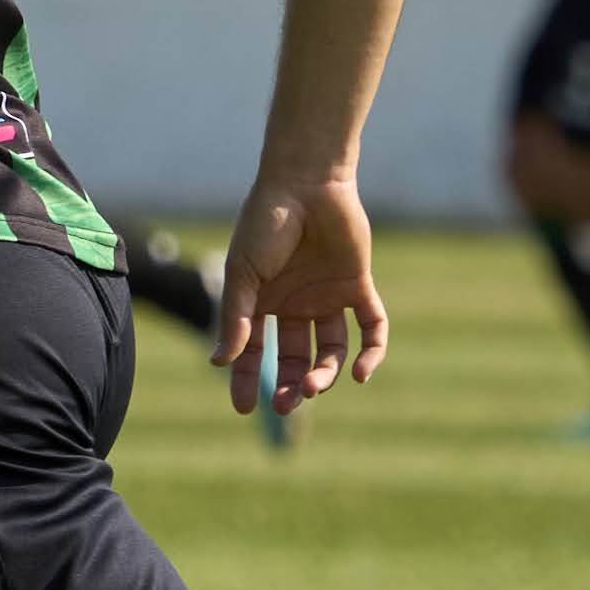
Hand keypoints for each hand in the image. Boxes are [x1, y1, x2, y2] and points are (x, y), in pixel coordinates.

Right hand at [209, 168, 385, 416]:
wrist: (305, 181)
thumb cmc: (265, 222)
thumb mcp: (243, 274)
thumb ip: (236, 319)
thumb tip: (219, 363)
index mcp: (262, 302)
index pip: (254, 351)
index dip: (247, 380)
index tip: (244, 408)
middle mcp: (295, 303)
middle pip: (294, 357)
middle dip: (290, 385)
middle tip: (288, 404)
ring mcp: (327, 296)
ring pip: (330, 349)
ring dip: (324, 373)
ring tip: (314, 384)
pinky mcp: (357, 286)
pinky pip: (370, 327)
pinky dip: (370, 352)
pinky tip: (360, 373)